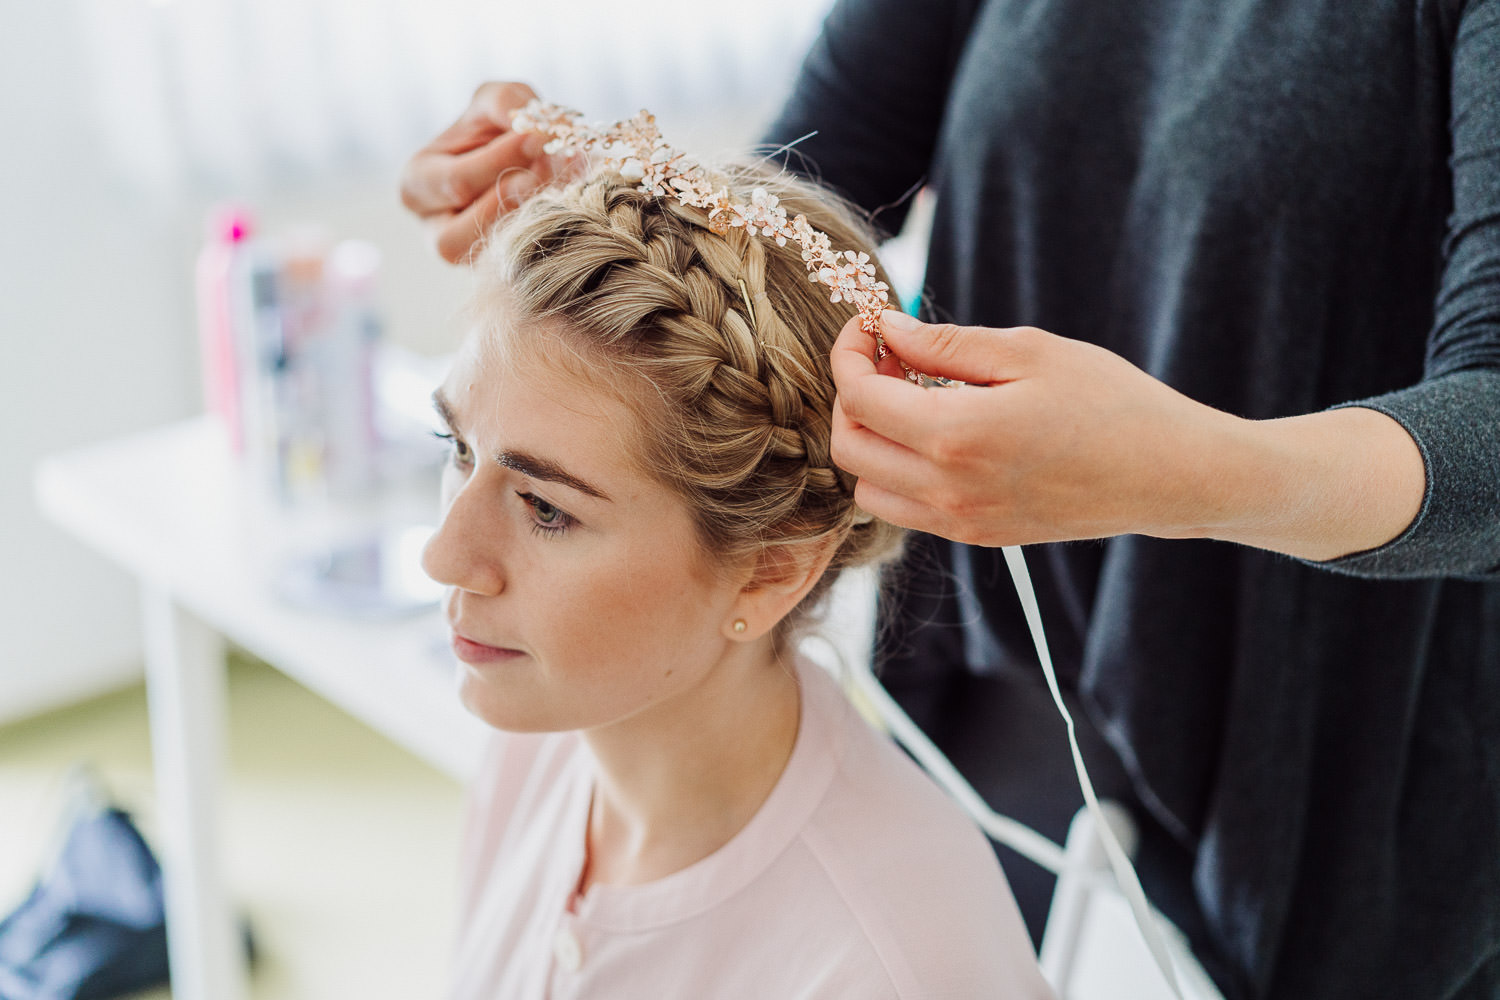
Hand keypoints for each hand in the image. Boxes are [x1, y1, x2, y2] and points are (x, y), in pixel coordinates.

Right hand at [400, 81, 560, 263]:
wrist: (528, 163)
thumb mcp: (495, 101)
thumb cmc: (500, 129)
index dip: (501, 160)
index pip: (457, 182)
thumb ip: (505, 103)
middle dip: (516, 195)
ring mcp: (469, 259)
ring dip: (533, 218)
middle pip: (471, 227)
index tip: (538, 138)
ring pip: (498, 253)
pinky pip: (525, 265)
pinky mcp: (502, 275)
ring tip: (560, 184)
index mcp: (417, 184)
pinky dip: (550, 233)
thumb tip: (530, 127)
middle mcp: (435, 231)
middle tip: (550, 166)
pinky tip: (568, 204)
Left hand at [829, 311, 1424, 557]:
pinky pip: (905, 509)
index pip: (859, 399)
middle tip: (889, 359)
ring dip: (872, 439)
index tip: (868, 328)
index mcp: (955, 436)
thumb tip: (885, 333)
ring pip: (868, 488)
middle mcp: (947, 490)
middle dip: (852, 396)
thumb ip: (944, 344)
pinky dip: (898, 471)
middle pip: (850, 447)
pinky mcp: (978, 536)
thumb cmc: (1111, 402)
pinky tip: (939, 433)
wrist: (1170, 475)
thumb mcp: (1028, 351)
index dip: (848, 355)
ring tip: (914, 397)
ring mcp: (960, 522)